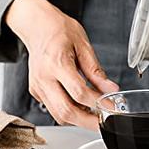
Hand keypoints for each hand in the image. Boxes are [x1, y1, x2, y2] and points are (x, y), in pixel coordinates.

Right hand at [5, 0, 118, 129]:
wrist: (37, 26)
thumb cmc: (59, 31)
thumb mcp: (83, 45)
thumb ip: (96, 71)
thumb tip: (111, 89)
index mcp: (57, 63)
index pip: (79, 92)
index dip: (98, 104)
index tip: (112, 108)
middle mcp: (44, 78)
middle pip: (66, 111)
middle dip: (88, 122)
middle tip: (104, 122)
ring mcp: (37, 86)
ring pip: (58, 115)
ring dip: (78, 120)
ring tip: (95, 114)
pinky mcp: (36, 91)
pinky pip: (53, 109)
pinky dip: (69, 112)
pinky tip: (81, 106)